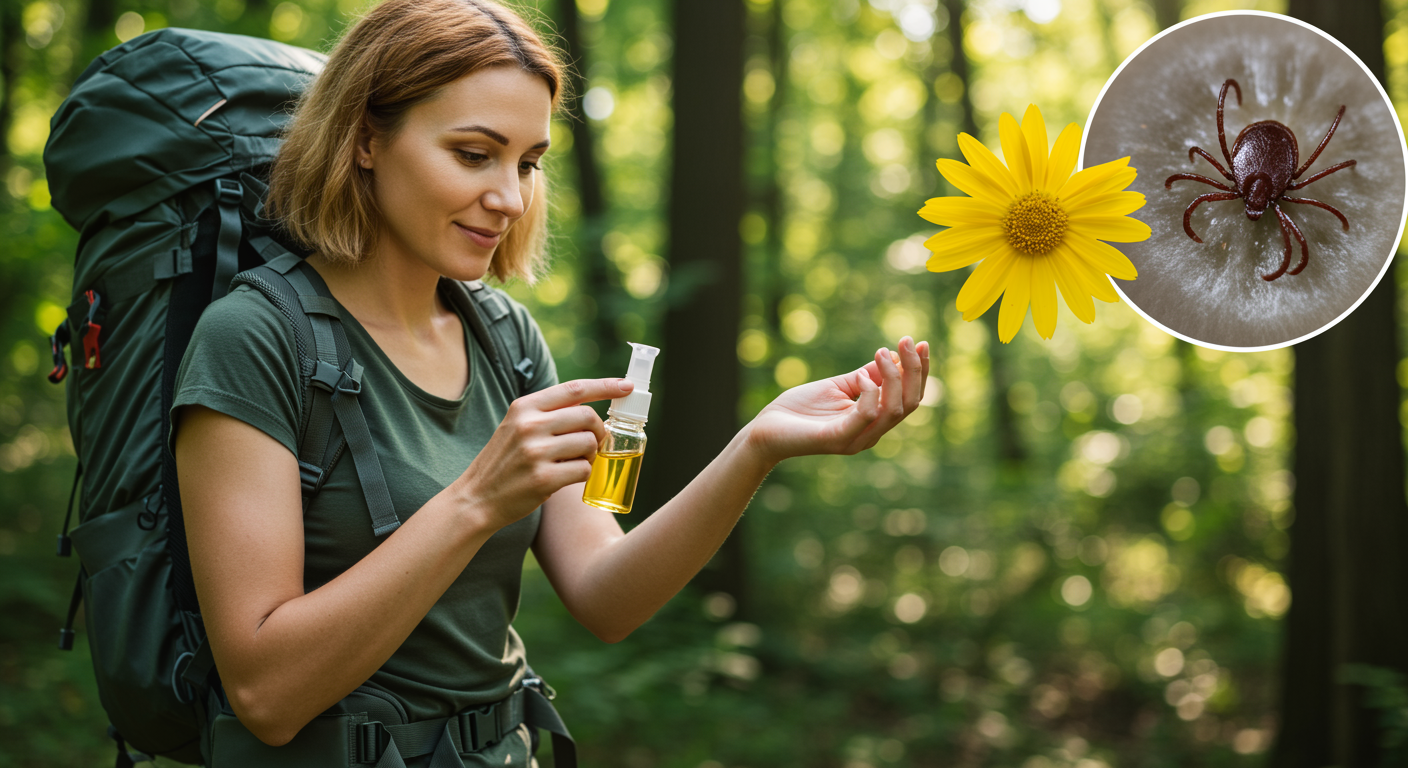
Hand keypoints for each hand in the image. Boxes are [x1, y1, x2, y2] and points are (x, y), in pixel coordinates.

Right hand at [455, 377, 633, 529]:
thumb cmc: (504, 462)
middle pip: (588, 416)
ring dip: (591, 455)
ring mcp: (536, 451)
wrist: (477, 498)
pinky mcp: (544, 478)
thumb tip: (591, 408)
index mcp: (524, 407)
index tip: (627, 386)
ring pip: (589, 443)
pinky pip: (584, 470)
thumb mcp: (516, 426)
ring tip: (575, 462)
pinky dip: (583, 474)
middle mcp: (530, 425)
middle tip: (596, 443)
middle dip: (599, 431)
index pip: (574, 389)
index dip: (606, 386)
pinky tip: (567, 477)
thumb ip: (548, 414)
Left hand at [746, 337, 929, 464]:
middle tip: (907, 340)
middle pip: (909, 404)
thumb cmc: (800, 409)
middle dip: (913, 369)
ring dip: (893, 376)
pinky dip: (870, 392)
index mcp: (874, 421)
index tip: (920, 342)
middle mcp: (871, 433)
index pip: (910, 398)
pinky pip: (867, 415)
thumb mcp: (838, 386)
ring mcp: (856, 438)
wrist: (766, 429)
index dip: (919, 371)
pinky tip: (860, 378)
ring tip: (880, 352)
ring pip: (893, 410)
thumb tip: (891, 356)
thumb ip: (865, 375)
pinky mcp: (837, 439)